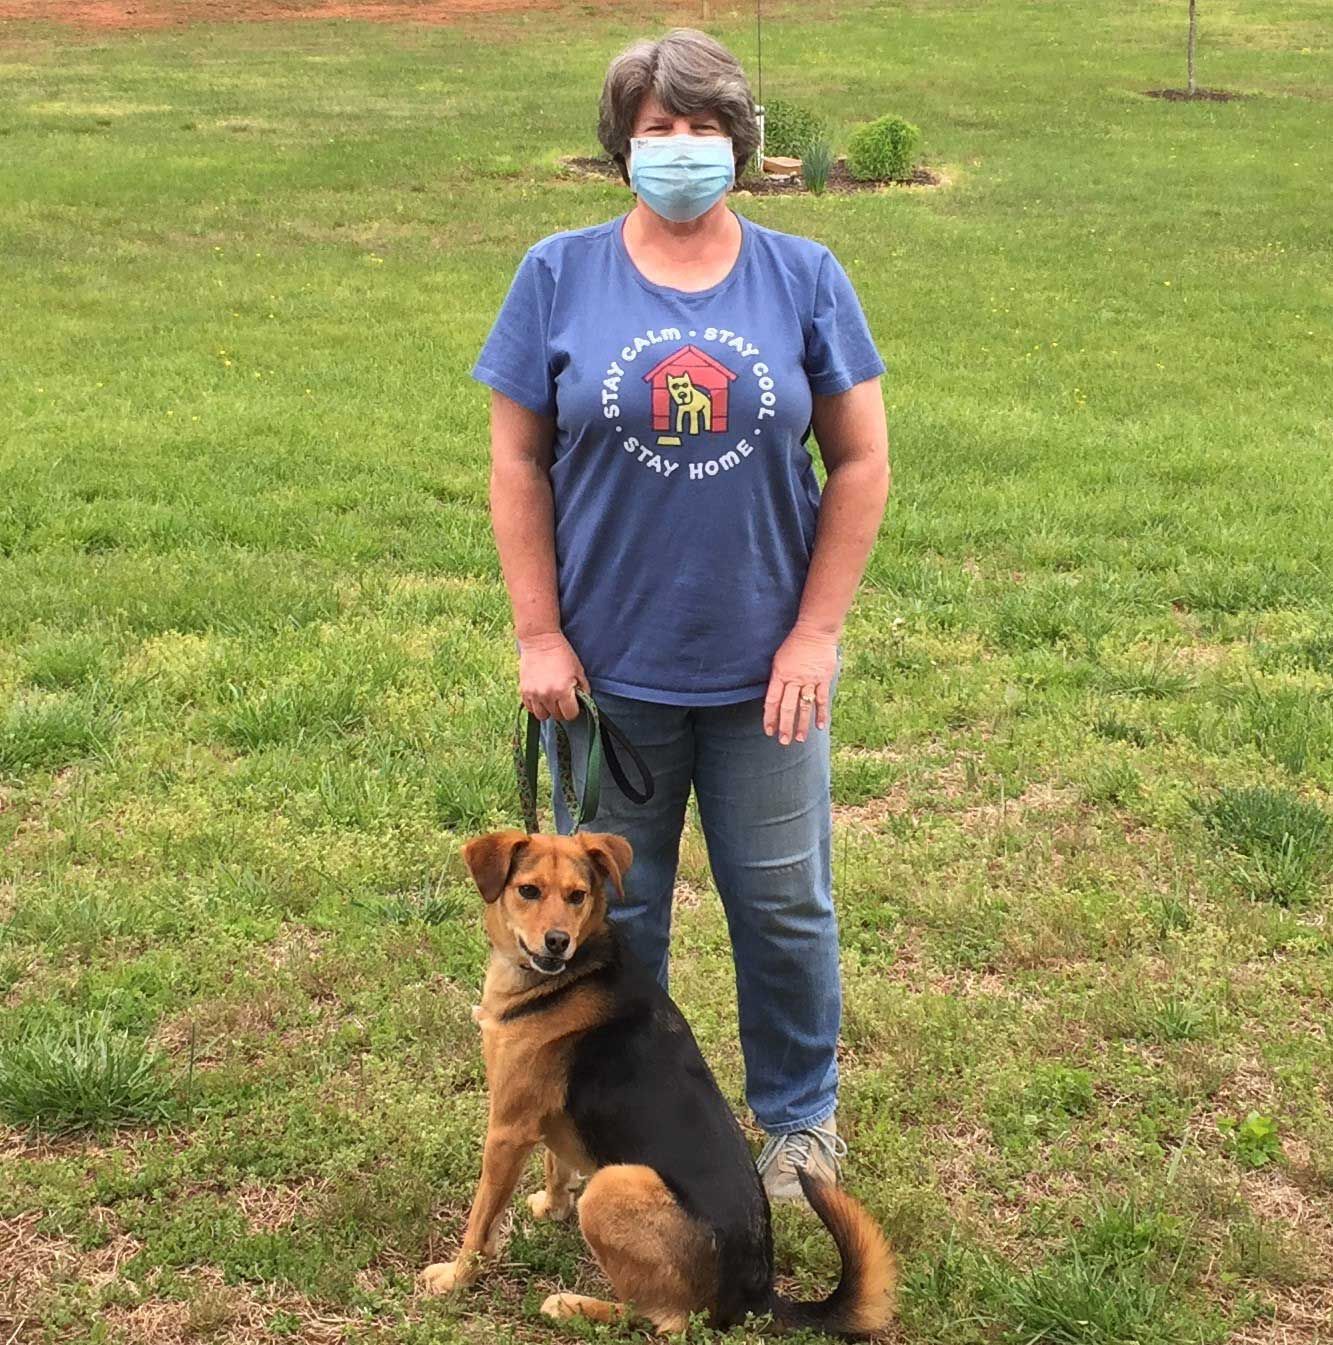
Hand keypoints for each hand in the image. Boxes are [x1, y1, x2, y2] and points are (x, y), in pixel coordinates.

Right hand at [518, 631, 587, 721]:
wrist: (540, 639)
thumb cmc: (562, 653)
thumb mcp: (578, 670)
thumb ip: (583, 688)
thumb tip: (583, 702)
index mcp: (563, 691)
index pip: (570, 715)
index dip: (574, 710)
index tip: (573, 704)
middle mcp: (547, 695)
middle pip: (557, 716)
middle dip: (562, 710)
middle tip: (563, 699)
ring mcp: (534, 694)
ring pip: (542, 716)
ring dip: (548, 710)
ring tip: (551, 699)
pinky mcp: (523, 690)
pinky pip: (530, 708)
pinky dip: (536, 706)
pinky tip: (541, 696)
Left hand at [764, 624, 838, 745]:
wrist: (815, 631)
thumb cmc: (794, 644)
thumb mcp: (778, 659)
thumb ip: (777, 678)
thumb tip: (774, 697)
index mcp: (780, 675)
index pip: (772, 700)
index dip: (769, 717)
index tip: (768, 730)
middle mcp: (794, 679)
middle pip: (788, 707)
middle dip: (785, 726)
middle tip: (783, 741)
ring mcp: (810, 680)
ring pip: (804, 706)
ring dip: (802, 724)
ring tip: (799, 739)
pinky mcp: (823, 679)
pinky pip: (822, 699)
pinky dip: (821, 714)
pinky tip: (820, 726)